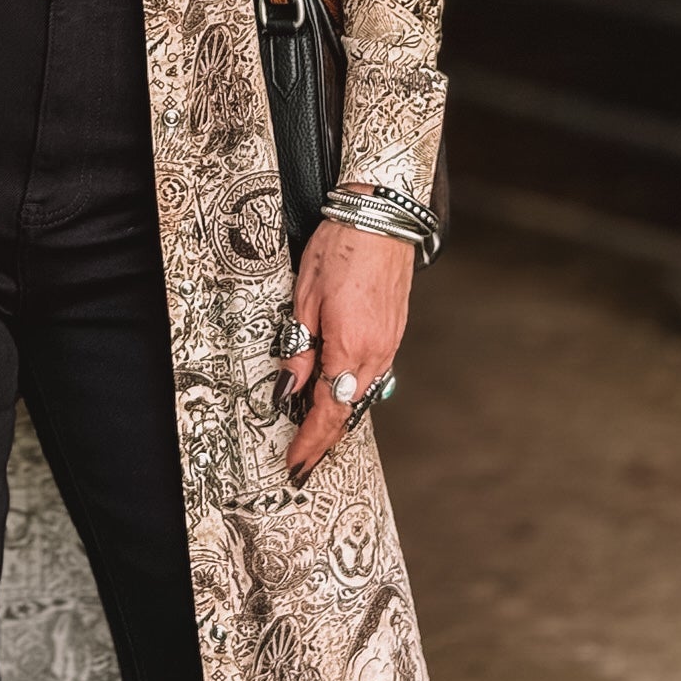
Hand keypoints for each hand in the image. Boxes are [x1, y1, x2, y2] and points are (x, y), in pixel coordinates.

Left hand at [272, 185, 413, 484]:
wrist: (381, 217)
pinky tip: (339, 390)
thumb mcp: (305, 297)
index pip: (329, 411)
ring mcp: (389, 344)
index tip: (296, 463)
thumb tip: (287, 390)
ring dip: (340, 414)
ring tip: (315, 431)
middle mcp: (375, 353)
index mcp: (349, 347)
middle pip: (348, 409)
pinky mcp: (393, 333)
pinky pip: (372, 373)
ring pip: (362, 393)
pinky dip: (354, 389)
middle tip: (302, 458)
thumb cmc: (341, 248)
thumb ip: (299, 348)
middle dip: (324, 437)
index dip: (311, 442)